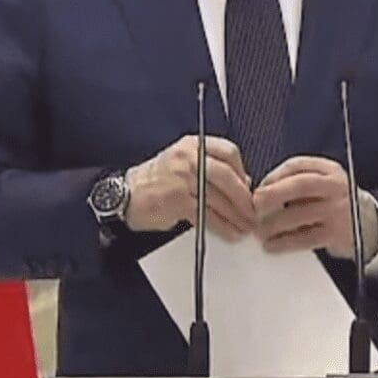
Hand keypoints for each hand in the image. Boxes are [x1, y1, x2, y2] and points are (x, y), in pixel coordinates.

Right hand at [122, 135, 255, 239]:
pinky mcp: (177, 200)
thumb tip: (243, 182)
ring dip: (236, 215)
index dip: (243, 172)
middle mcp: (188, 157)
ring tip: (245, 227)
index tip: (249, 188)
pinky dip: (222, 226)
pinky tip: (229, 233)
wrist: (124, 195)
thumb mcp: (183, 164)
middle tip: (253, 212)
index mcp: (192, 145)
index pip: (228, 152)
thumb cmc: (155, 181)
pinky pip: (207, 215)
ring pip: (219, 197)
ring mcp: (182, 178)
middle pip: (227, 176)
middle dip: (244, 197)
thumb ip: (211, 169)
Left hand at [252, 156, 377, 261]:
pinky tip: (271, 245)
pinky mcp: (335, 234)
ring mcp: (337, 210)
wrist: (368, 225)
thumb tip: (260, 191)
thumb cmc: (333, 203)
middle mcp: (335, 187)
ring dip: (273, 223)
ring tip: (259, 230)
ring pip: (300, 213)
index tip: (258, 189)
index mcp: (329, 170)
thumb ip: (295, 181)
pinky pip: (305, 238)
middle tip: (255, 205)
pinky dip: (284, 242)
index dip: (273, 177)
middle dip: (273, 194)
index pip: (297, 166)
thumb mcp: (322, 183)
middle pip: (300, 185)